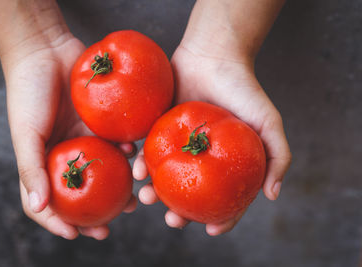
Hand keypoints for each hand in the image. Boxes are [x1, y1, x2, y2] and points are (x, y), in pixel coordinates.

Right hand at [4, 34, 136, 239]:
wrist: (47, 50)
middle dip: (95, 214)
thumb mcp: (26, 133)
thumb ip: (31, 169)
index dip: (59, 222)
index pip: (48, 202)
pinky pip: (118, 144)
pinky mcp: (104, 123)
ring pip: (106, 172)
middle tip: (110, 227)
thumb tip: (39, 207)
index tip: (76, 235)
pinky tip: (134, 158)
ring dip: (118, 189)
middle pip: (82, 193)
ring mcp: (87, 139)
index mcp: (45, 161)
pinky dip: (127, 155)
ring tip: (132, 201)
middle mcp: (67, 154)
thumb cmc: (28, 92)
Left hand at [133, 44, 290, 235]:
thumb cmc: (243, 88)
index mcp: (226, 162)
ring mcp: (178, 145)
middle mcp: (200, 158)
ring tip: (146, 195)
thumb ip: (278, 156)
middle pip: (189, 194)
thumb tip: (273, 196)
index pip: (226, 198)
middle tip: (172, 219)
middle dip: (179, 213)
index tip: (211, 230)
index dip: (221, 218)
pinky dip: (139, 162)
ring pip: (163, 177)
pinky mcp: (157, 129)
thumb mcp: (268, 122)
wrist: (212, 55)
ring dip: (153, 192)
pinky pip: (146, 151)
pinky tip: (135, 167)